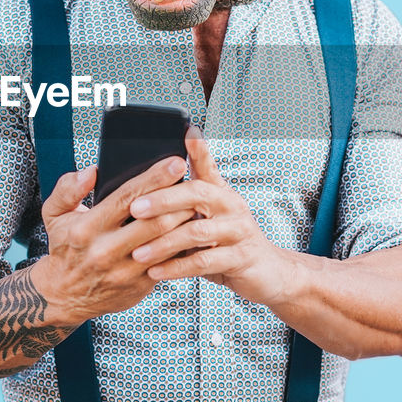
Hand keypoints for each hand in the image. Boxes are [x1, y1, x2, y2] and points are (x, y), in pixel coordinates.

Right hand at [29, 157, 192, 323]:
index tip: (176, 163)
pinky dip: (182, 245)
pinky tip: (190, 231)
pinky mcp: (138, 286)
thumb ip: (67, 189)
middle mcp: (105, 251)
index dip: (155, 178)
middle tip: (197, 183)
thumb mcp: (54, 215)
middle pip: (154, 222)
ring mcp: (124, 271)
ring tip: (198, 205)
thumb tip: (92, 171)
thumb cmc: (65, 248)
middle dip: (179, 200)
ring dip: (185, 223)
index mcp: (86, 228)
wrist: (64, 295)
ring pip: (165, 243)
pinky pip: (167, 263)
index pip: (126, 198)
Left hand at [127, 126, 294, 306]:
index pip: (207, 164)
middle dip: (162, 200)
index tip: (186, 130)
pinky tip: (155, 272)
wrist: (267, 271)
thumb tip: (157, 179)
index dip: (199, 148)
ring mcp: (238, 231)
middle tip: (135, 208)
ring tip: (138, 252)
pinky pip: (203, 262)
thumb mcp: (212, 214)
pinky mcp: (240, 258)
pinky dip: (177, 268)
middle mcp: (232, 205)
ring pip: (196, 231)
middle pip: (196, 194)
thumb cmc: (230, 241)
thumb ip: (189, 197)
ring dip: (163, 243)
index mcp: (220, 192)